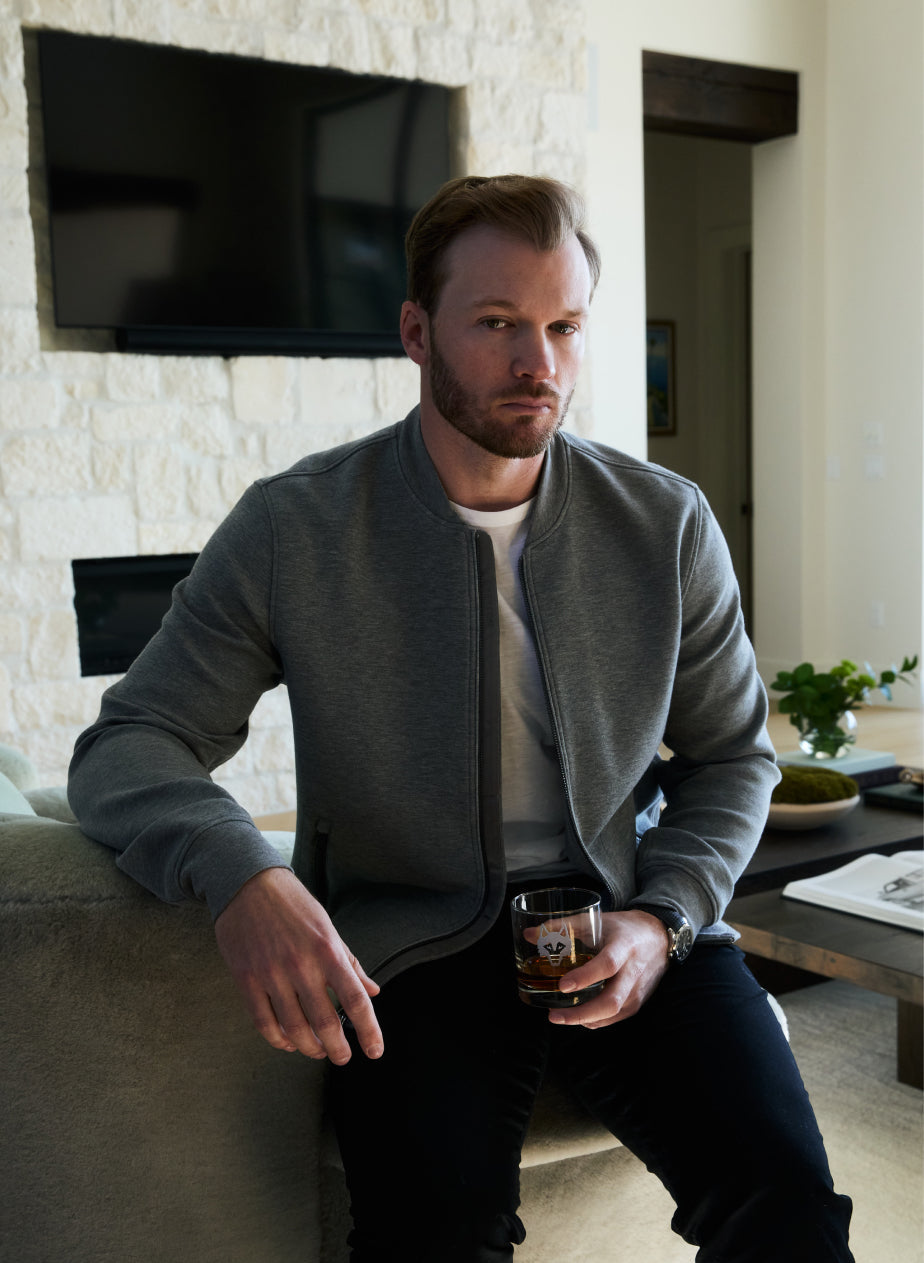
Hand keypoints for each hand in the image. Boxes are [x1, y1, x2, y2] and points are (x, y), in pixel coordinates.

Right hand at [214, 867, 382, 1063]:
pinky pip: (264, 1022)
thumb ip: (350, 962)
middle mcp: (302, 965)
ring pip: (294, 1028)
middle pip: (325, 1023)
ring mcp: (272, 974)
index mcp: (328, 950)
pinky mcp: (246, 979)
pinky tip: (287, 1043)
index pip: (355, 999)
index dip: (369, 1030)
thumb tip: (373, 991)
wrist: (248, 883)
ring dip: (309, 1048)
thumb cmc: (294, 905)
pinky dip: (277, 1039)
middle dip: (337, 1049)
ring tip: (317, 1052)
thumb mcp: (328, 927)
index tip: (375, 1051)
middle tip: (343, 1058)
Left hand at [547, 910, 669, 1028]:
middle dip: (580, 1013)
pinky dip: (595, 1021)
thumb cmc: (623, 927)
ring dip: (584, 1020)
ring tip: (559, 1017)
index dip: (585, 977)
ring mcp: (638, 990)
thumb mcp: (596, 920)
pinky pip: (615, 1018)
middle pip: (611, 1001)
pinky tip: (578, 1017)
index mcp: (624, 946)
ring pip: (612, 1014)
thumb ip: (563, 927)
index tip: (562, 986)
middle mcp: (633, 971)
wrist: (658, 937)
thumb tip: (529, 934)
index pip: (606, 965)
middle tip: (553, 1015)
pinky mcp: (638, 1002)